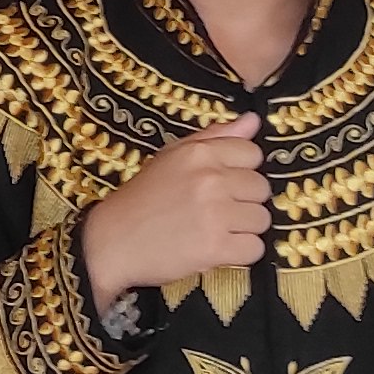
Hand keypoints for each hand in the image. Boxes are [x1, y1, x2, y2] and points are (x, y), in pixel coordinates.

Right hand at [76, 116, 268, 307]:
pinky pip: (255, 249)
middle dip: (244, 202)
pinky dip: (240, 253)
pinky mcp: (215, 247)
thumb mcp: (172, 157)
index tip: (221, 184)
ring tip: (214, 231)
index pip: (254, 154)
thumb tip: (254, 120)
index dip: (241, 171)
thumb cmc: (142, 199)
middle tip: (215, 212)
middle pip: (261, 188)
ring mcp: (215, 214)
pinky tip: (217, 249)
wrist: (112, 241)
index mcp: (200, 153)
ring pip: (262, 220)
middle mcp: (211, 179)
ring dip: (243, 229)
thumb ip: (214, 137)